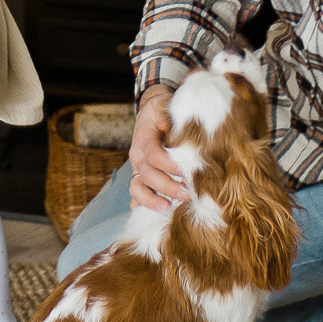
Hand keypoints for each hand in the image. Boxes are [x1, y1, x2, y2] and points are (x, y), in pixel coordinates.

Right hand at [128, 84, 187, 211]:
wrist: (151, 112)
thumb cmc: (162, 110)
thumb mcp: (164, 105)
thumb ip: (167, 115)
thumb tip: (168, 126)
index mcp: (143, 138)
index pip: (154, 155)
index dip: (169, 166)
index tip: (187, 172)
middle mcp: (138, 156)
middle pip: (147, 175)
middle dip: (166, 187)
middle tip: (186, 194)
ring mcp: (137, 168)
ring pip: (137, 188)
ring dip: (151, 200)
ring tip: (167, 208)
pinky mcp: (140, 177)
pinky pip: (136, 195)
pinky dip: (142, 206)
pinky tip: (152, 216)